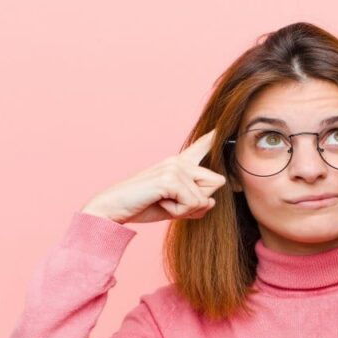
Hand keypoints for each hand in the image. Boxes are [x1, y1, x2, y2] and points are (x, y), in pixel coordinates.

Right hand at [81, 128, 225, 223]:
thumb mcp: (175, 208)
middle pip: (217, 182)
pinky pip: (193, 203)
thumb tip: (212, 202)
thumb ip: (195, 205)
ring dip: (185, 209)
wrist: (114, 208)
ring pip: (205, 197)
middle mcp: (178, 161)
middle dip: (200, 201)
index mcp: (178, 164)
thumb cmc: (142, 206)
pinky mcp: (170, 178)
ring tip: (163, 202)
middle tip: (172, 203)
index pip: (201, 147)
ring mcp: (175, 167)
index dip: (214, 138)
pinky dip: (178, 211)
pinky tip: (160, 203)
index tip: (223, 126)